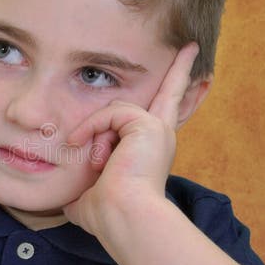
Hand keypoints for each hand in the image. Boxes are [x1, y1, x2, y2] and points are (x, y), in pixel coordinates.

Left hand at [63, 43, 200, 244]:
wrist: (123, 217)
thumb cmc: (107, 215)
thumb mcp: (91, 197)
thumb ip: (86, 188)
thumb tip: (72, 202)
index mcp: (150, 152)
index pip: (159, 120)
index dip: (172, 97)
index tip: (192, 76)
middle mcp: (160, 137)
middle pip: (170, 94)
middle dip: (180, 70)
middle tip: (192, 47)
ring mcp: (157, 129)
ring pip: (117, 111)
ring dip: (96, 133)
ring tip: (94, 162)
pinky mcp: (148, 124)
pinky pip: (110, 112)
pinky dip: (92, 127)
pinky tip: (83, 144)